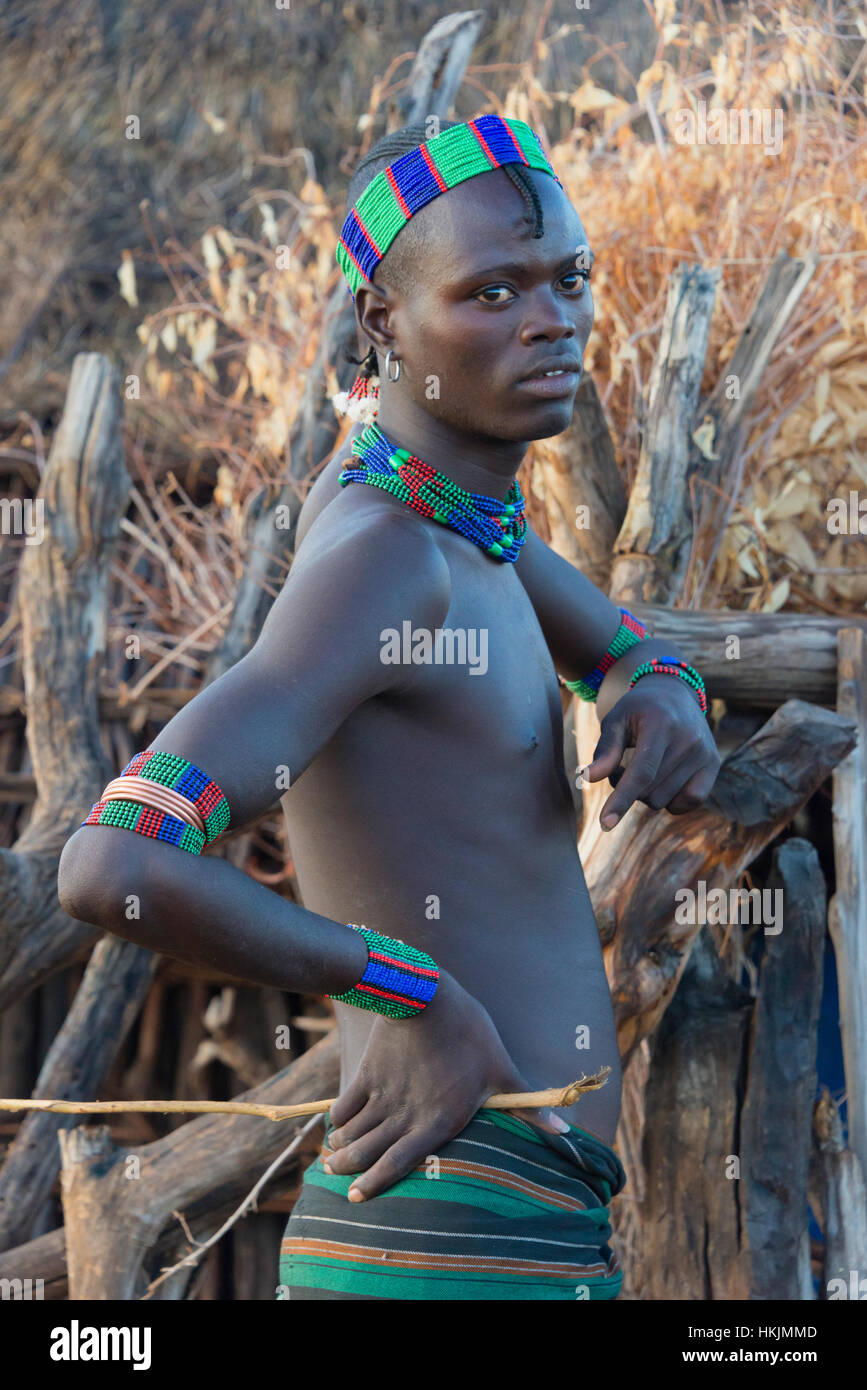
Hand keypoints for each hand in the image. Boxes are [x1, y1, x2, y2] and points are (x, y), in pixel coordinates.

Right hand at [323, 969, 568, 1199]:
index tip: (358, 1197)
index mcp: (437, 1122)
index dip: (375, 1184)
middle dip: (348, 1170)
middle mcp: (405, 1116)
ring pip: (353, 1133)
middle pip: (367, 1154)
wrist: (426, 996)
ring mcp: (383, 1095)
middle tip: (336, 1178)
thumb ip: (527, 1107)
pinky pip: (344, 1105)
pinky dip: (336, 1119)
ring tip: (331, 1159)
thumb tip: (565, 1131)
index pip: (399, 1165)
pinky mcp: (367, 1073)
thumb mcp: (502, 1071)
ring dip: (339, 1149)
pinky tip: (334, 1126)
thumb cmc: (469, 1034)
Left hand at [580, 674, 720, 829]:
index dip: (621, 800)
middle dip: (626, 788)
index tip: (604, 824)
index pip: (642, 772)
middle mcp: (689, 740)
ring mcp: (705, 753)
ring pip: (663, 800)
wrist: (675, 693)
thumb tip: (589, 778)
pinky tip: (661, 780)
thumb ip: (605, 750)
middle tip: (620, 767)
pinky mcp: (713, 765)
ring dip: (644, 793)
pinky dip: (669, 800)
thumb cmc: (638, 709)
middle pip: (648, 791)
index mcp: (662, 724)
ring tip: (641, 768)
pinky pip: (688, 802)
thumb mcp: (616, 720)